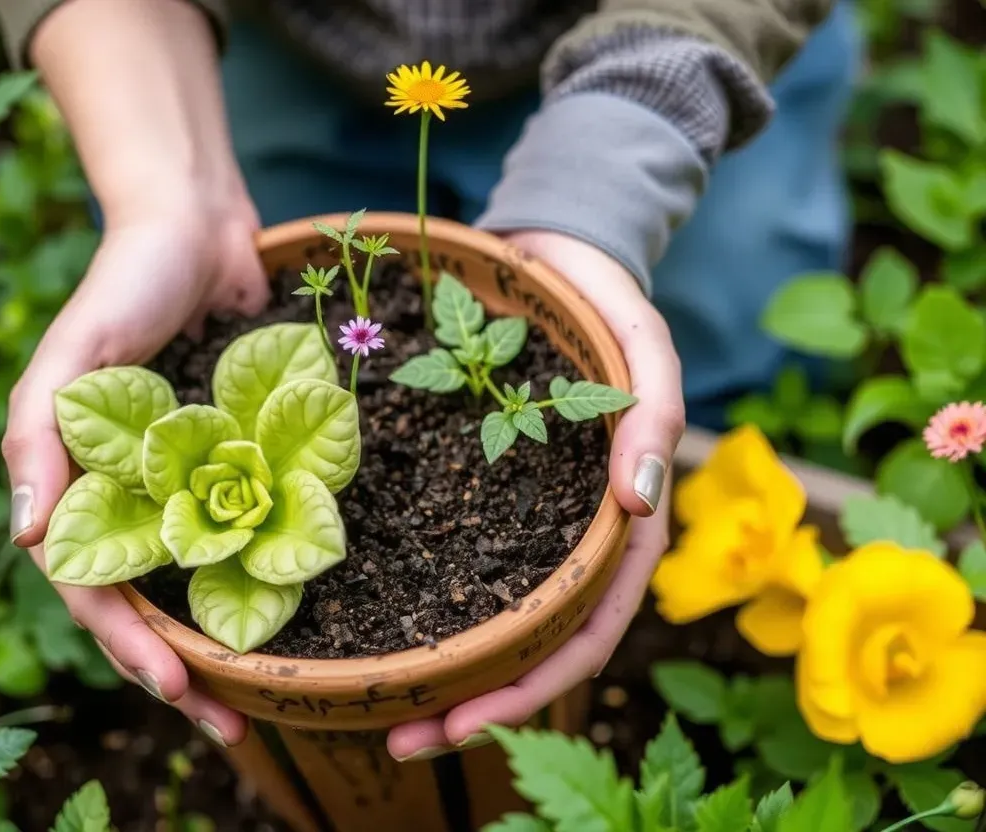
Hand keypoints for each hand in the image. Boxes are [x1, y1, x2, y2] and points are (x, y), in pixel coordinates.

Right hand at [2, 192, 268, 745]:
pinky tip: (296, 611)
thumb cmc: (124, 285)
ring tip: (265, 695)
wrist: (195, 231)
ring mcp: (186, 484)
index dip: (133, 644)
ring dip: (222, 639)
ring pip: (198, 581)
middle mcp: (132, 497)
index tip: (182, 689)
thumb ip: (38, 438)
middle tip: (232, 722)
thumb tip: (29, 538)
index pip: (98, 589)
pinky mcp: (236, 461)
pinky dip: (259, 573)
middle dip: (181, 667)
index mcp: (83, 487)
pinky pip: (245, 528)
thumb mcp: (70, 353)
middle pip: (150, 603)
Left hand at [387, 230, 683, 759]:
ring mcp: (525, 525)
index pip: (586, 633)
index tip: (466, 723)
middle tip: (402, 742)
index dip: (531, 688)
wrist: (550, 262)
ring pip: (490, 625)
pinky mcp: (481, 497)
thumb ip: (650, 421)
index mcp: (620, 528)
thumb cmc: (605, 306)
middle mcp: (572, 543)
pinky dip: (425, 614)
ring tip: (379, 719)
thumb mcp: (642, 348)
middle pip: (531, 652)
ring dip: (445, 679)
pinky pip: (456, 568)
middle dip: (475, 708)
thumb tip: (642, 506)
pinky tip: (376, 634)